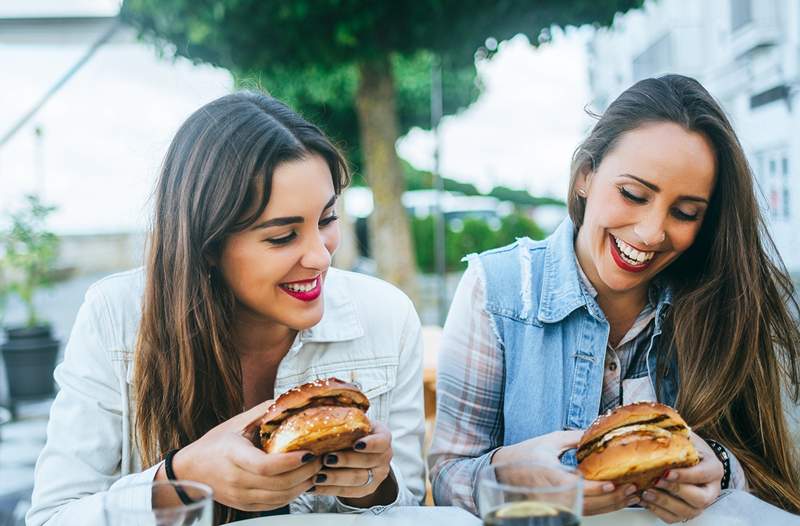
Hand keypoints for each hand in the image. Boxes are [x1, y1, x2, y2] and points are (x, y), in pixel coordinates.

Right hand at [166, 400, 322, 511]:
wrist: (190, 471)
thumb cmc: (215, 444)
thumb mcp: (236, 423)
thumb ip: (262, 412)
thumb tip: (288, 399)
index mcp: (233, 455)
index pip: (265, 465)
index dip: (290, 462)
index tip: (309, 452)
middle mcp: (236, 479)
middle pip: (278, 484)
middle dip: (306, 473)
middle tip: (321, 459)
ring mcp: (240, 496)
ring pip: (280, 497)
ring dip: (303, 485)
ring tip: (317, 470)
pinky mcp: (245, 506)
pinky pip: (274, 504)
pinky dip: (292, 495)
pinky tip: (302, 482)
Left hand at [311, 420, 395, 505]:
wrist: (360, 450)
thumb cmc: (353, 432)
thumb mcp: (354, 422)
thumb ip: (346, 420)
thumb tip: (322, 420)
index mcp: (383, 437)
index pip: (382, 441)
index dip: (370, 444)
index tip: (356, 444)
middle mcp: (384, 457)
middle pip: (367, 461)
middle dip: (346, 460)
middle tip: (327, 458)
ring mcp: (378, 475)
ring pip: (357, 479)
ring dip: (335, 478)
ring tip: (317, 476)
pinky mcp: (367, 489)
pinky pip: (349, 492)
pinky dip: (331, 490)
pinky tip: (316, 487)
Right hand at [491, 430, 636, 515]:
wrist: (505, 470)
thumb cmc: (526, 454)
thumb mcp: (550, 441)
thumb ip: (575, 439)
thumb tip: (597, 433)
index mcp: (550, 476)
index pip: (576, 487)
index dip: (596, 488)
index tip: (613, 483)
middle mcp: (554, 494)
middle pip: (588, 503)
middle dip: (613, 499)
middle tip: (632, 489)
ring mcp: (556, 504)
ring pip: (589, 511)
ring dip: (612, 505)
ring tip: (630, 495)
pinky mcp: (559, 507)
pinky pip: (584, 511)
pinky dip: (602, 508)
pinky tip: (615, 501)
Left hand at [640, 432, 722, 522]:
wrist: (687, 459)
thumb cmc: (685, 446)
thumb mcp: (685, 436)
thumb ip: (676, 433)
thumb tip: (657, 419)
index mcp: (713, 469)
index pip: (703, 475)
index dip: (685, 475)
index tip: (666, 472)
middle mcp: (710, 490)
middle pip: (699, 499)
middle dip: (675, 491)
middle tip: (655, 481)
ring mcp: (699, 504)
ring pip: (686, 512)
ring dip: (663, 502)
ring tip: (646, 491)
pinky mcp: (685, 512)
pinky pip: (673, 518)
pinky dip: (657, 510)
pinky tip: (644, 498)